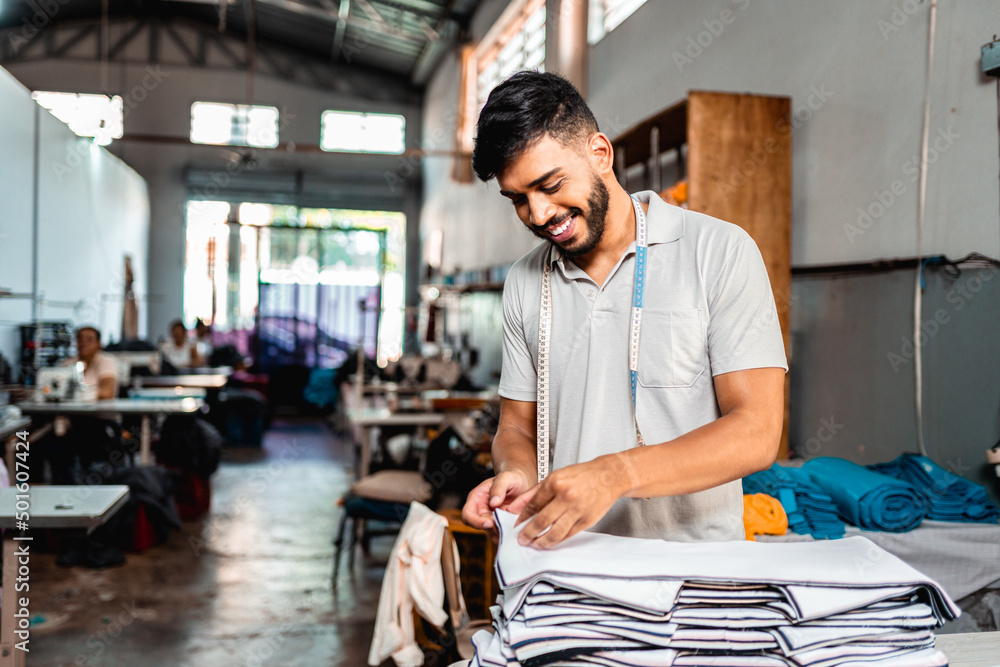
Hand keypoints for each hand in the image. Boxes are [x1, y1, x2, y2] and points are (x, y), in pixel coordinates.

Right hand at [462, 470, 533, 536]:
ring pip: (492, 533)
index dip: (475, 522)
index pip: (468, 515)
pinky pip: (503, 534)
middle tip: (506, 526)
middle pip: (480, 527)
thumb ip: (499, 487)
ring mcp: (492, 519)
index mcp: (476, 499)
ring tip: (514, 529)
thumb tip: (493, 503)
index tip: (489, 523)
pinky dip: (509, 534)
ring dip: (502, 533)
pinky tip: (518, 531)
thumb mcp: (506, 477)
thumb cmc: (510, 478)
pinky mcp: (502, 525)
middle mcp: (481, 511)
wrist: (521, 482)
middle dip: (493, 528)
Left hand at [515, 456, 629, 548]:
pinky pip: (568, 535)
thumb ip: (533, 493)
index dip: (522, 518)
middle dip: (528, 533)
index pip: (533, 505)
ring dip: (542, 542)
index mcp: (555, 483)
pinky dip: (557, 540)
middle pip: (542, 521)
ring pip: (555, 533)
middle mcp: (566, 496)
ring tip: (535, 544)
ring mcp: (578, 509)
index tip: (517, 526)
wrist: (609, 476)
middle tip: (522, 540)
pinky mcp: (587, 520)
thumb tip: (514, 507)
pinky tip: (550, 541)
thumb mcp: (554, 477)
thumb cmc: (581, 476)